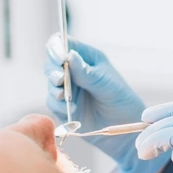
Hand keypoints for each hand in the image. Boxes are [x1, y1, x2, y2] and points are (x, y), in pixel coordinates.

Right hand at [45, 34, 169, 172]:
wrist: (122, 129)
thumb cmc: (120, 100)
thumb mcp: (106, 84)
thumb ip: (87, 72)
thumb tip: (69, 55)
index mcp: (87, 57)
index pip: (64, 43)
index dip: (56, 48)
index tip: (59, 59)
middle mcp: (74, 70)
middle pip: (52, 62)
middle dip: (52, 70)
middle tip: (60, 79)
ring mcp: (68, 87)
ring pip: (50, 82)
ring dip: (54, 88)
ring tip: (65, 96)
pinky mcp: (63, 105)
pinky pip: (52, 101)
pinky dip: (58, 105)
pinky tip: (72, 110)